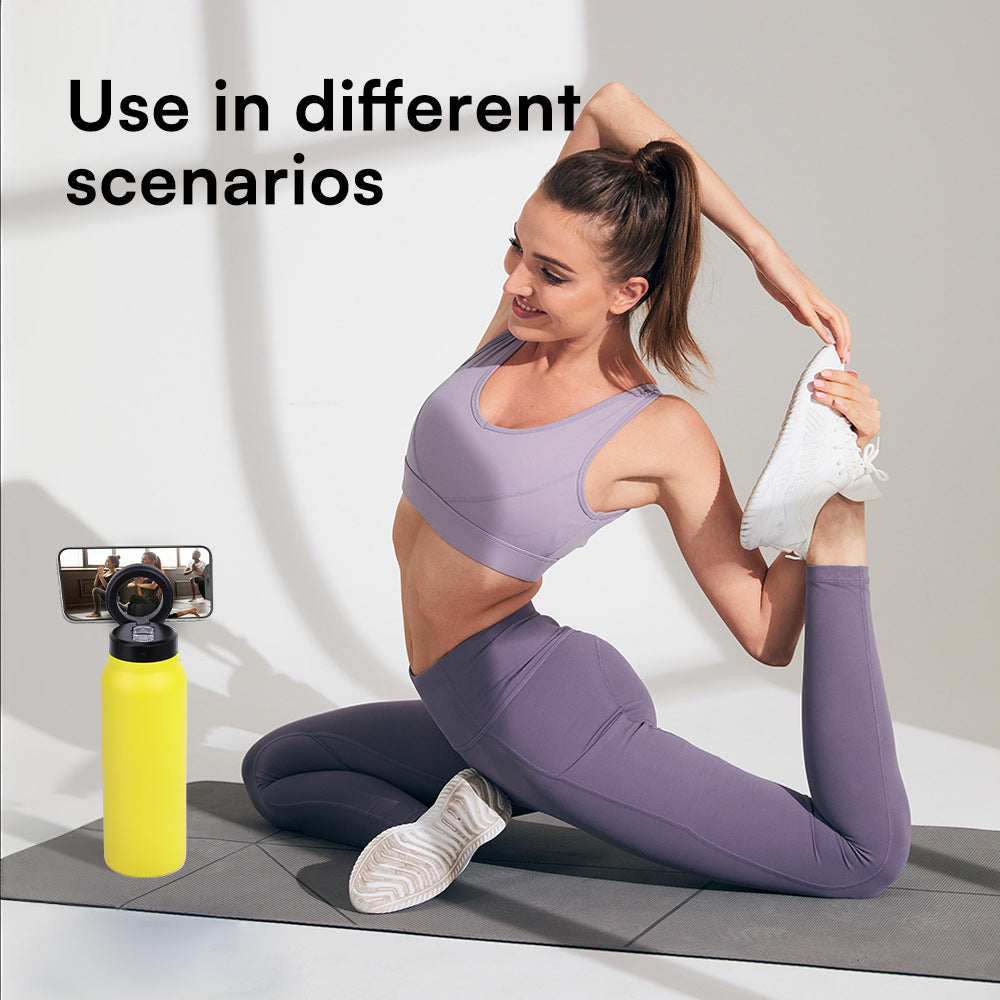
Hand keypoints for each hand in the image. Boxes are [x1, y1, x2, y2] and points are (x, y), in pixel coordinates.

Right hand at [751, 243, 850, 361]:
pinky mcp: (798, 295)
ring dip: (839, 337)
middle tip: (846, 358)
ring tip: (840, 352)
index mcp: (814, 298)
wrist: (766, 256)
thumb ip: (800, 311)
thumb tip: (810, 323)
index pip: (836, 319)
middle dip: (846, 340)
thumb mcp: (789, 298)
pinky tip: (826, 340)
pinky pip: (812, 314)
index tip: (841, 351)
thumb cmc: (775, 275)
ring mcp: (809, 296)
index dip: (842, 336)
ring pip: (832, 318)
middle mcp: (816, 297)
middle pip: (840, 320)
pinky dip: (821, 328)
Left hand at [810, 368, 879, 447]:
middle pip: (850, 390)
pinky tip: (836, 403)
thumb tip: (845, 371)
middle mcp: (871, 403)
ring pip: (851, 400)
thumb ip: (841, 391)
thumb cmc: (839, 428)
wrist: (846, 452)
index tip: (822, 372)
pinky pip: (857, 414)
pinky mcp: (871, 427)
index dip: (837, 375)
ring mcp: (873, 415)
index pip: (851, 381)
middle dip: (831, 385)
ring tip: (818, 393)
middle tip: (816, 383)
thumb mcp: (838, 407)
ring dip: (833, 395)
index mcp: (864, 395)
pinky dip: (846, 407)